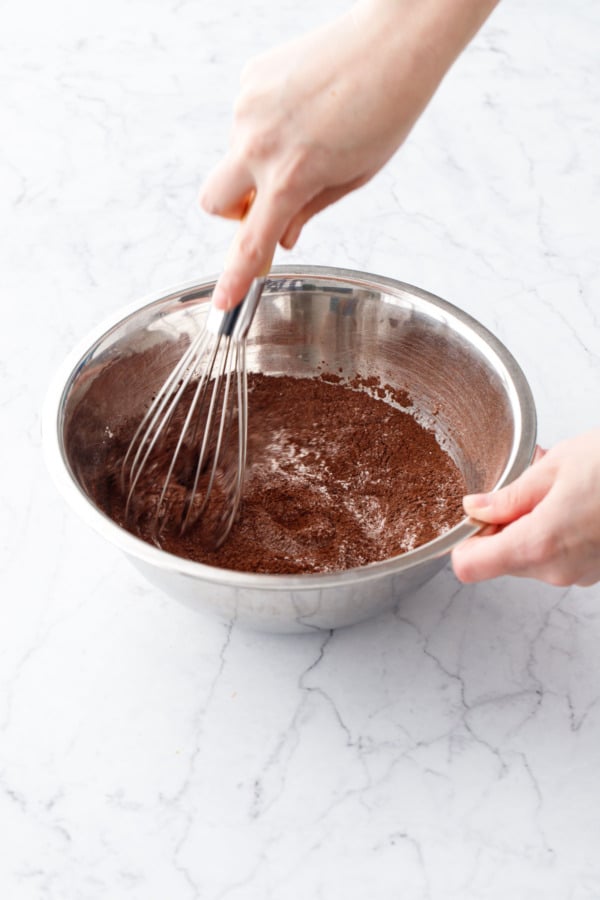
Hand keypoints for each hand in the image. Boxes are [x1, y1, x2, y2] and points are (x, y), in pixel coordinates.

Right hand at [200, 0, 497, 308]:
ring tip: (309, 136)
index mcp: (291, 175)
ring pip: (233, 156)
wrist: (395, 40)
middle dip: (234, 211)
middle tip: (271, 200)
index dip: (236, 278)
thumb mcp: (354, 177)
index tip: (222, 304)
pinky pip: (247, 119)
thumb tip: (284, 235)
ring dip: (257, 162)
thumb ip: (310, 210)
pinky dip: (267, 126)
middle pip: (214, 201)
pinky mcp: (250, 79)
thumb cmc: (387, 109)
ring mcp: (249, 108)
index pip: (252, 241)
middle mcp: (258, 142)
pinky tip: (305, 109)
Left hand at [451, 429, 599, 586]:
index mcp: (538, 543)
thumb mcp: (555, 466)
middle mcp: (557, 570)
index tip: (473, 517)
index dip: (464, 541)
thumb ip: (508, 495)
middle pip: (501, 560)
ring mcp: (581, 575)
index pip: (469, 567)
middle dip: (504, 524)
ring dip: (533, 524)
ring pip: (531, 557)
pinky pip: (561, 556)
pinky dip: (559, 531)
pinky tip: (577, 500)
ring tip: (557, 487)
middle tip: (526, 485)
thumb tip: (475, 507)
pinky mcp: (598, 572)